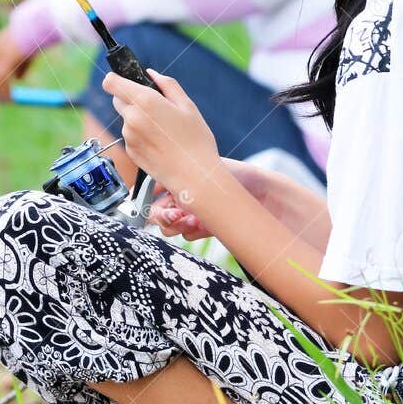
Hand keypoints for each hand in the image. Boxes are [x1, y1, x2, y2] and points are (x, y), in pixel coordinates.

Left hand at [0, 27, 34, 101]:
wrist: (39, 25)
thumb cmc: (36, 37)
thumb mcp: (27, 53)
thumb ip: (21, 66)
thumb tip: (18, 79)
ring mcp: (0, 52)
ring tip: (3, 103)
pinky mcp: (7, 57)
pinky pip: (2, 78)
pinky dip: (4, 90)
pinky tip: (9, 98)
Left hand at [102, 69, 223, 200]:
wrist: (194, 175)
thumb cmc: (196, 140)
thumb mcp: (187, 105)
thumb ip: (167, 85)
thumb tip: (151, 73)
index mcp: (145, 101)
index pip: (111, 82)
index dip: (116, 78)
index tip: (124, 80)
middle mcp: (131, 117)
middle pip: (117, 99)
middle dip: (131, 98)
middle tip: (155, 107)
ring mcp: (129, 136)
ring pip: (126, 118)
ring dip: (137, 118)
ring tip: (162, 129)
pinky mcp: (130, 151)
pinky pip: (130, 135)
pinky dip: (140, 135)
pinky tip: (159, 142)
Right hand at [149, 161, 272, 238]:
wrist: (260, 193)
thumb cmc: (232, 174)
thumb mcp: (199, 168)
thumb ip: (171, 175)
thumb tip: (146, 185)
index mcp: (175, 179)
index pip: (148, 192)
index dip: (142, 200)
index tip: (142, 205)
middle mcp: (180, 197)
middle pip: (155, 214)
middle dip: (160, 217)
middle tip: (173, 216)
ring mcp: (190, 214)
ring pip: (169, 228)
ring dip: (177, 224)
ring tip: (191, 219)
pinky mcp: (202, 228)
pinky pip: (187, 235)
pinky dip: (192, 230)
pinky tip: (202, 224)